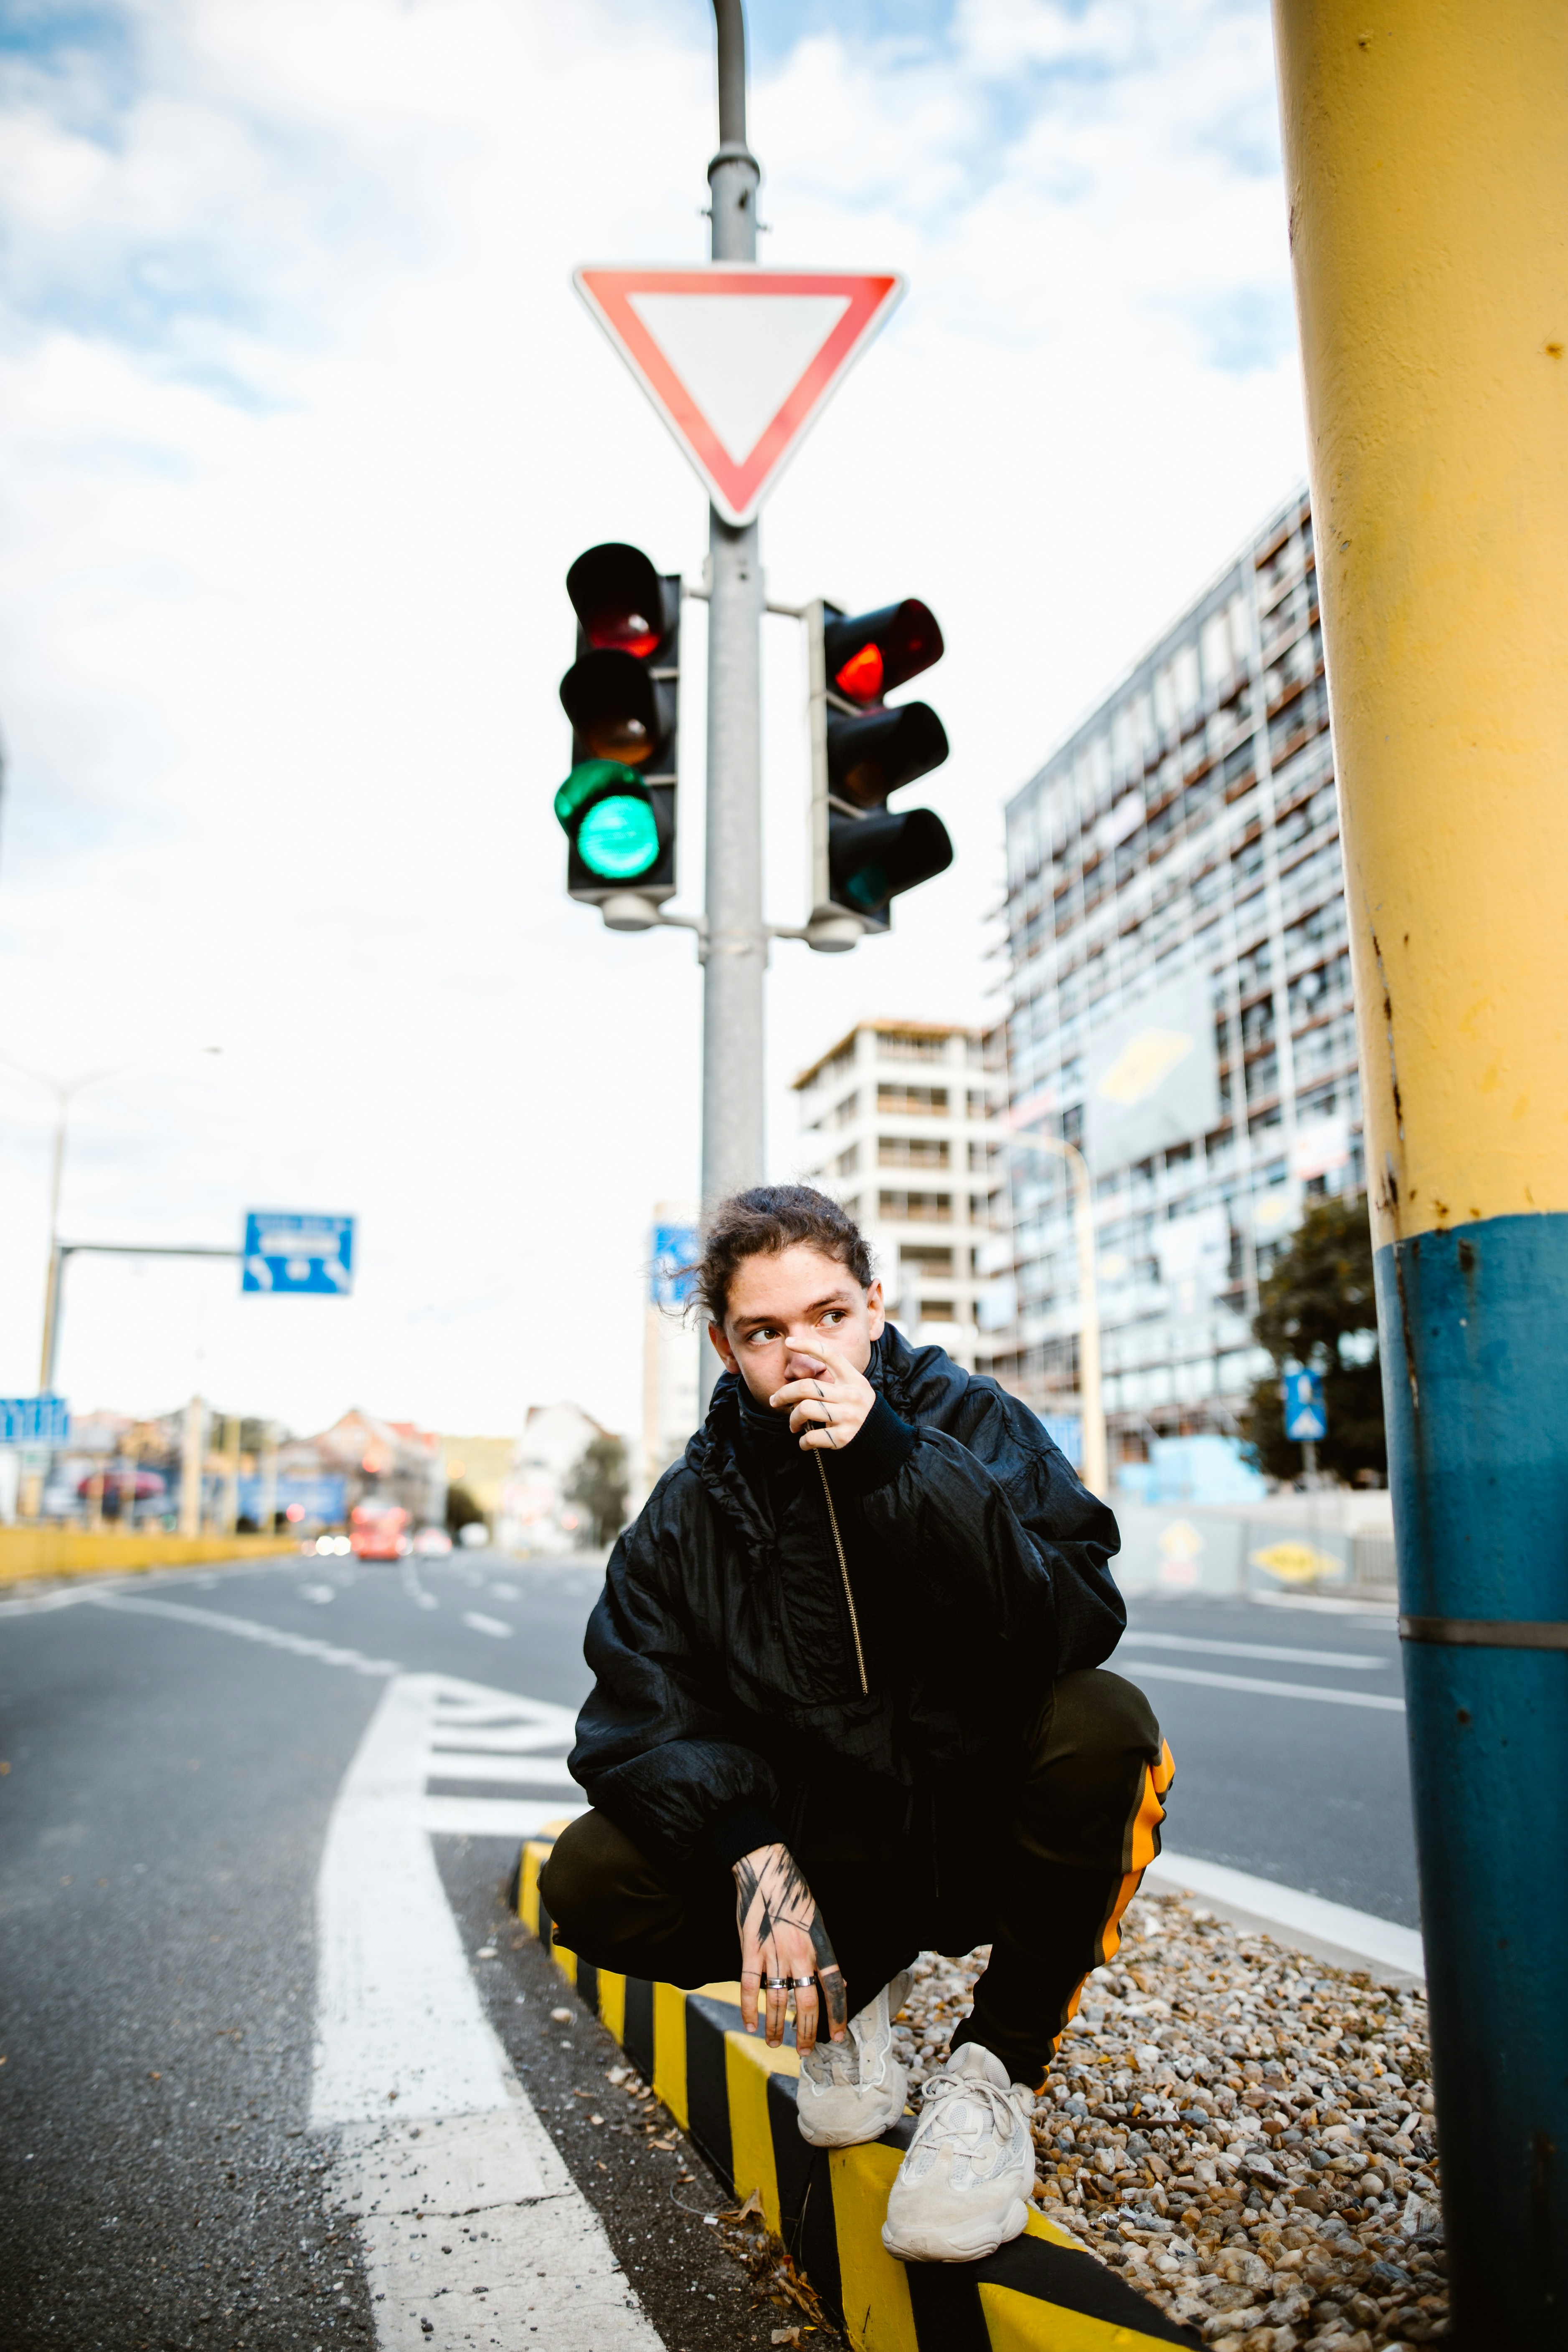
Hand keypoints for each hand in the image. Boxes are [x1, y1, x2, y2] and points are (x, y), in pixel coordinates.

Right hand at [733, 1842, 847, 2051]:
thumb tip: (839, 1984)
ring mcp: (773, 1951)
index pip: (833, 1987)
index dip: (837, 2014)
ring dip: (775, 2026)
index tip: (838, 2035)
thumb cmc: (794, 1894)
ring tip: (775, 2043)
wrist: (766, 1869)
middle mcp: (799, 1952)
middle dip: (805, 2031)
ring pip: (776, 1999)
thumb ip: (824, 1955)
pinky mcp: (750, 1949)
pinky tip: (750, 2024)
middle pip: (805, 2001)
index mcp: (819, 1945)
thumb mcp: (817, 1922)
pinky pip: (750, 1985)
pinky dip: (748, 2008)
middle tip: (803, 2051)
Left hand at [770, 1333, 875, 1454]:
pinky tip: (805, 1442)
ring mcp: (848, 1416)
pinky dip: (803, 1441)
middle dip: (784, 1394)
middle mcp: (851, 1395)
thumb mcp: (856, 1389)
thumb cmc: (861, 1412)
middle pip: (807, 1387)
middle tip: (775, 1401)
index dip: (808, 1345)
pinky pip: (812, 1436)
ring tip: (793, 1425)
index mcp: (854, 1379)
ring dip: (792, 1419)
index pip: (830, 1354)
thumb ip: (835, 1381)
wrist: (883, 1440)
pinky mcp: (843, 1437)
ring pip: (804, 1409)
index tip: (789, 1341)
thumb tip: (800, 1382)